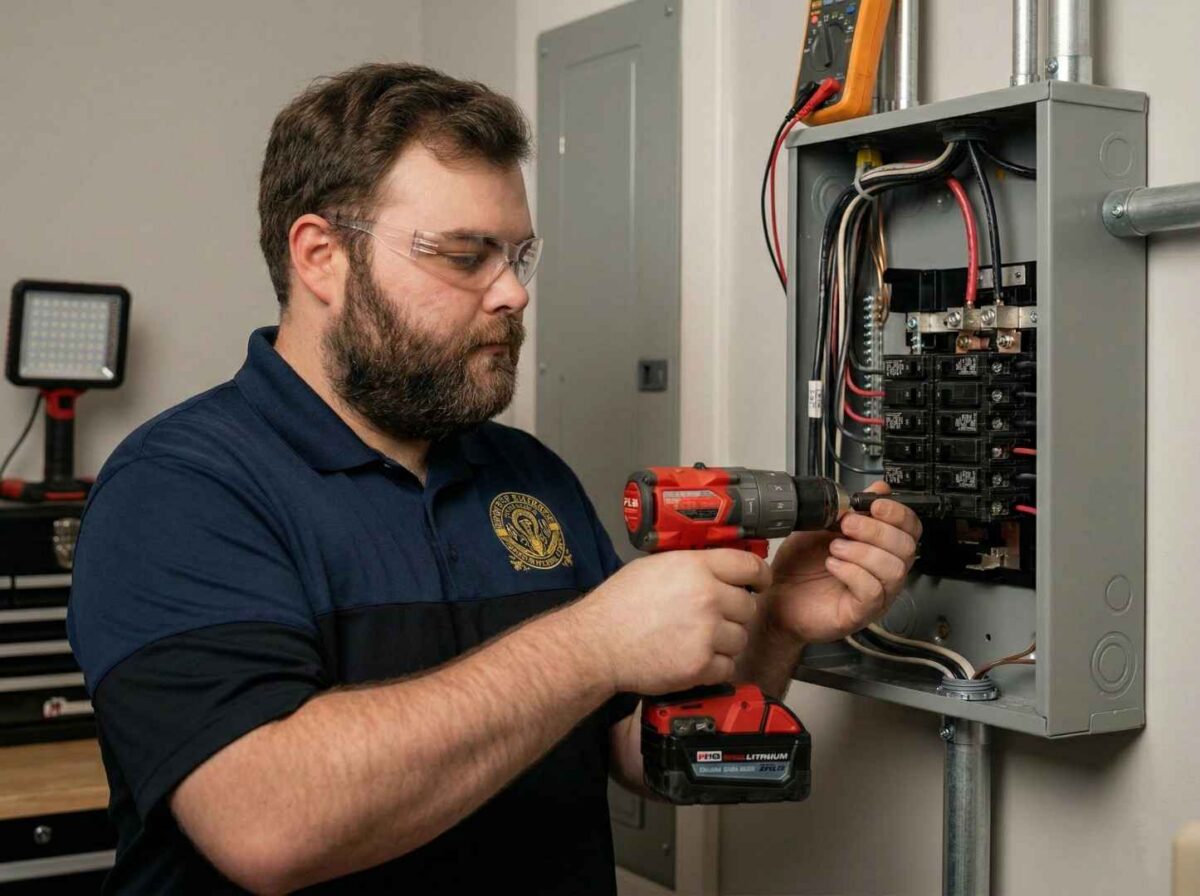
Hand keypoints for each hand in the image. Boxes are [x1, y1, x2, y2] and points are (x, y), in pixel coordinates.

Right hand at [569, 549, 771, 695]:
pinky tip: (691, 658)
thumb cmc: (617, 605)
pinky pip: (728, 666)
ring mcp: (707, 633)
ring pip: (740, 638)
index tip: (760, 583)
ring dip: (724, 641)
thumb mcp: (654, 567)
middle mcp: (708, 597)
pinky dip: (714, 666)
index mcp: (696, 568)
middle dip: (733, 614)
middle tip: (710, 619)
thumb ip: (691, 567)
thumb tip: (716, 571)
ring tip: (694, 640)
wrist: (597, 644)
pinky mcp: (702, 665)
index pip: (750, 565)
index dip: (760, 575)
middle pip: (748, 606)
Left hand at [763, 481, 920, 643]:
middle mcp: (883, 572)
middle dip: (876, 530)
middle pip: (906, 548)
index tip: (875, 504)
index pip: (910, 529)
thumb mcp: (822, 527)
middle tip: (847, 525)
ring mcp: (876, 595)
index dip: (899, 514)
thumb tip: (879, 488)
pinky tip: (833, 565)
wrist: (776, 595)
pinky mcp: (861, 613)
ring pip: (893, 570)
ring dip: (863, 551)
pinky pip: (872, 592)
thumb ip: (851, 508)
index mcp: (880, 548)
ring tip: (835, 547)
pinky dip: (852, 572)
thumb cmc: (800, 565)